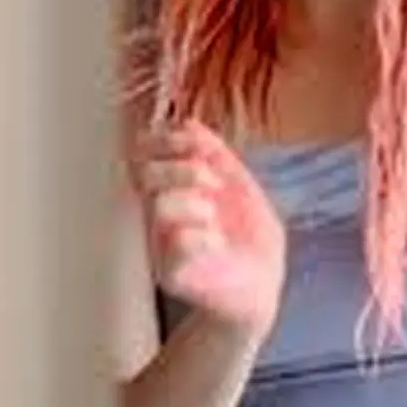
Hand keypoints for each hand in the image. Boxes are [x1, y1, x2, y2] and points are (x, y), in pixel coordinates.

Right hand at [127, 119, 286, 340]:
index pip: (143, 150)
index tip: (196, 143)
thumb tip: (189, 122)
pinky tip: (216, 243)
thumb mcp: (239, 184)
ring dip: (194, 200)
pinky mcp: (174, 274)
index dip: (166, 137)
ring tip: (214, 217)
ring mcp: (163, 242)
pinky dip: (200, 236)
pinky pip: (176, 245)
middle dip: (182, 167)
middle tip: (213, 183)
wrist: (262, 284)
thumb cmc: (246, 235)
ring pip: (159, 204)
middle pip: (144, 171)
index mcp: (172, 186)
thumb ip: (216, 154)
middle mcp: (160, 212)